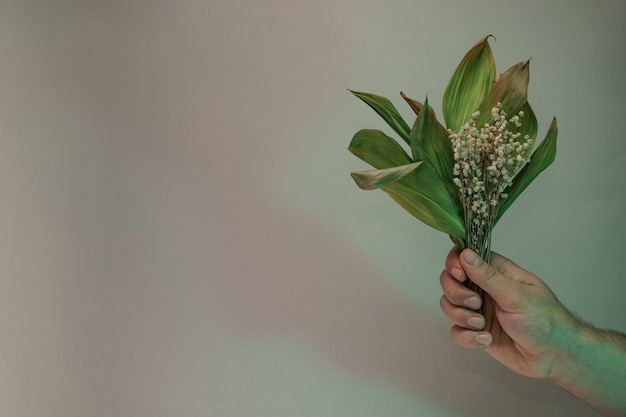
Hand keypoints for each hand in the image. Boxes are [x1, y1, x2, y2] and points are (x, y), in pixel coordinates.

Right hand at [439, 247, 579, 378]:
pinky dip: (467, 337)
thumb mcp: (516, 295)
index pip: (463, 257)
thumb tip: (466, 254)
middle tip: (476, 304)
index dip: (454, 264)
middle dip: (456, 294)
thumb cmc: (545, 320)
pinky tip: (486, 339)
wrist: (555, 356)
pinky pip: (456, 331)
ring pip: (449, 306)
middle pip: (449, 281)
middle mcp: (484, 289)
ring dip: (462, 317)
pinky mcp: (476, 331)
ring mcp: (479, 310)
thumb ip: (487, 276)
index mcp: (496, 272)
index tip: (460, 275)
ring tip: (483, 326)